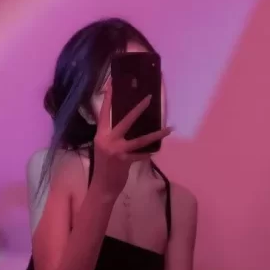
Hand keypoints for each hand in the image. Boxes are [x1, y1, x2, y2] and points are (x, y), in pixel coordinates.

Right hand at [90, 83, 171, 200]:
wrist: (102, 186)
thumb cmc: (104, 165)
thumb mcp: (103, 146)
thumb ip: (111, 134)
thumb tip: (123, 122)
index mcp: (101, 134)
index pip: (104, 112)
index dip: (109, 98)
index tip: (113, 83)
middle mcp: (107, 140)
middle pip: (125, 120)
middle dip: (138, 109)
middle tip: (149, 97)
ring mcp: (116, 150)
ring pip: (140, 140)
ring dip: (156, 134)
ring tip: (168, 128)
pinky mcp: (125, 161)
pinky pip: (142, 154)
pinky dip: (149, 153)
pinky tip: (156, 151)